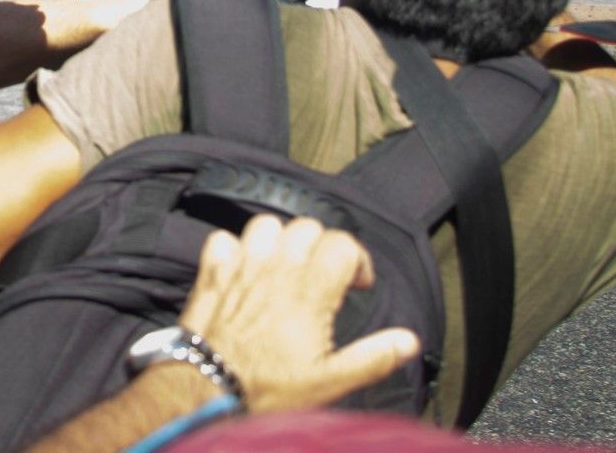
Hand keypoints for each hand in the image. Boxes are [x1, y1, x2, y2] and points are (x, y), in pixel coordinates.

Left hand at [177, 215, 419, 413]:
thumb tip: (408, 341)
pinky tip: (245, 271)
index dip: (356, 259)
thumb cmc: (267, 388)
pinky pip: (224, 239)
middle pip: (308, 227)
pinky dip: (236, 249)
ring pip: (267, 225)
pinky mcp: (213, 273)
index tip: (356, 284)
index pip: (342, 243)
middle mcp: (276, 269)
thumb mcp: (330, 381)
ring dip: (281, 241)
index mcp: (309, 291)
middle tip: (324, 277)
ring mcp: (241, 266)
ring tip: (286, 268)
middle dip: (323, 247)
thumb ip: (372, 357)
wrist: (207, 390)